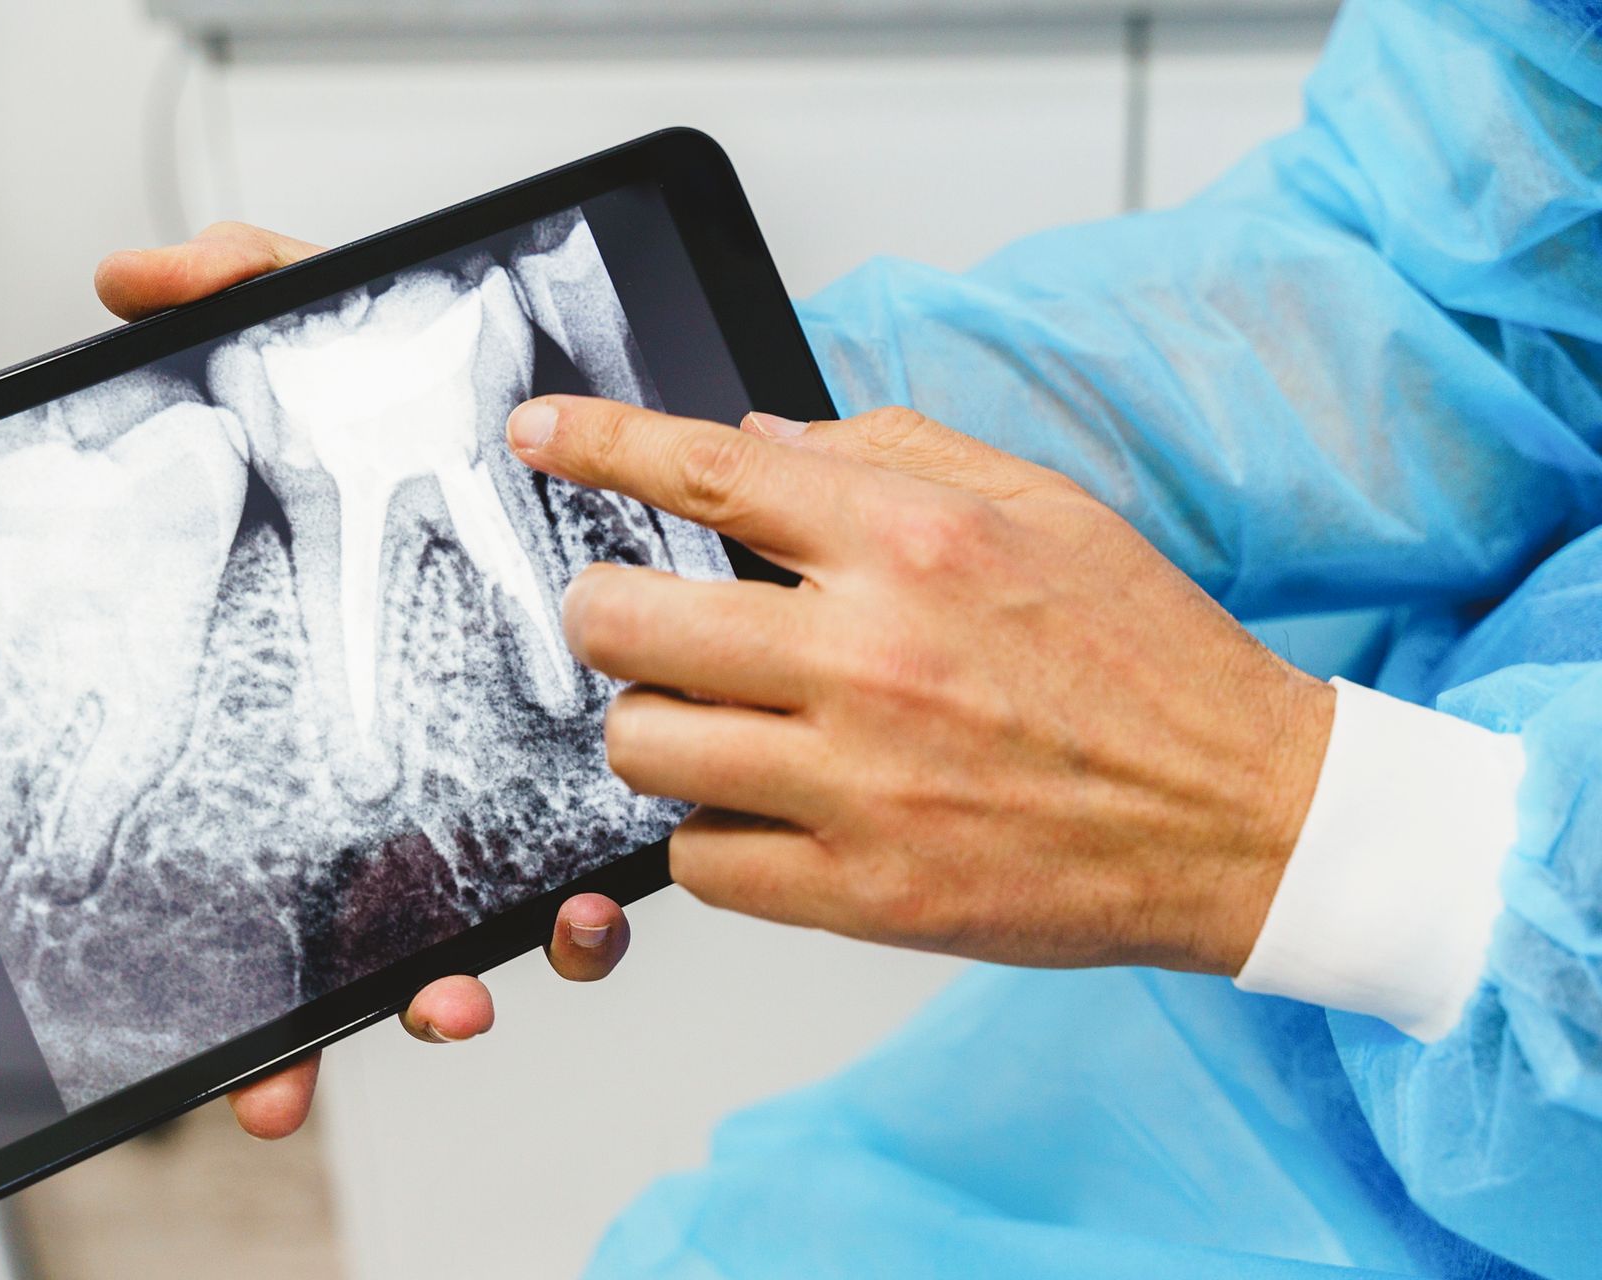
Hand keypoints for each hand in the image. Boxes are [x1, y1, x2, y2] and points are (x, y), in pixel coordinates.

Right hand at [94, 223, 632, 1138]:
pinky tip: (589, 913)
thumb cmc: (452, 380)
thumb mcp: (348, 325)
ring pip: (481, 910)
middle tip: (377, 1027)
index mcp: (333, 681)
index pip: (278, 836)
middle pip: (374, 909)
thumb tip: (130, 284)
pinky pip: (594, 862)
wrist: (602, 394)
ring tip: (468, 992)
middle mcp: (412, 742)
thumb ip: (241, 299)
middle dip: (371, 999)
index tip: (262, 1072)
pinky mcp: (601, 752)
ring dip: (470, 973)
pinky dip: (579, 913)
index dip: (270, 975)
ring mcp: (503, 762)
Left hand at [506, 397, 1334, 975]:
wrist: (1245, 814)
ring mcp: (863, 784)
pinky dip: (711, 835)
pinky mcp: (868, 896)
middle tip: (626, 620)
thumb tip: (760, 439)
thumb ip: (893, 454)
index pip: (708, 470)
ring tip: (709, 723)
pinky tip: (763, 811)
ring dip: (653, 729)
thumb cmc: (1146, 657)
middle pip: (630, 620)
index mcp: (914, 541)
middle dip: (602, 614)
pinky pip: (702, 863)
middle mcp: (873, 654)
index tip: (537, 437)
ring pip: (646, 747)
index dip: (597, 445)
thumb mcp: (1043, 508)